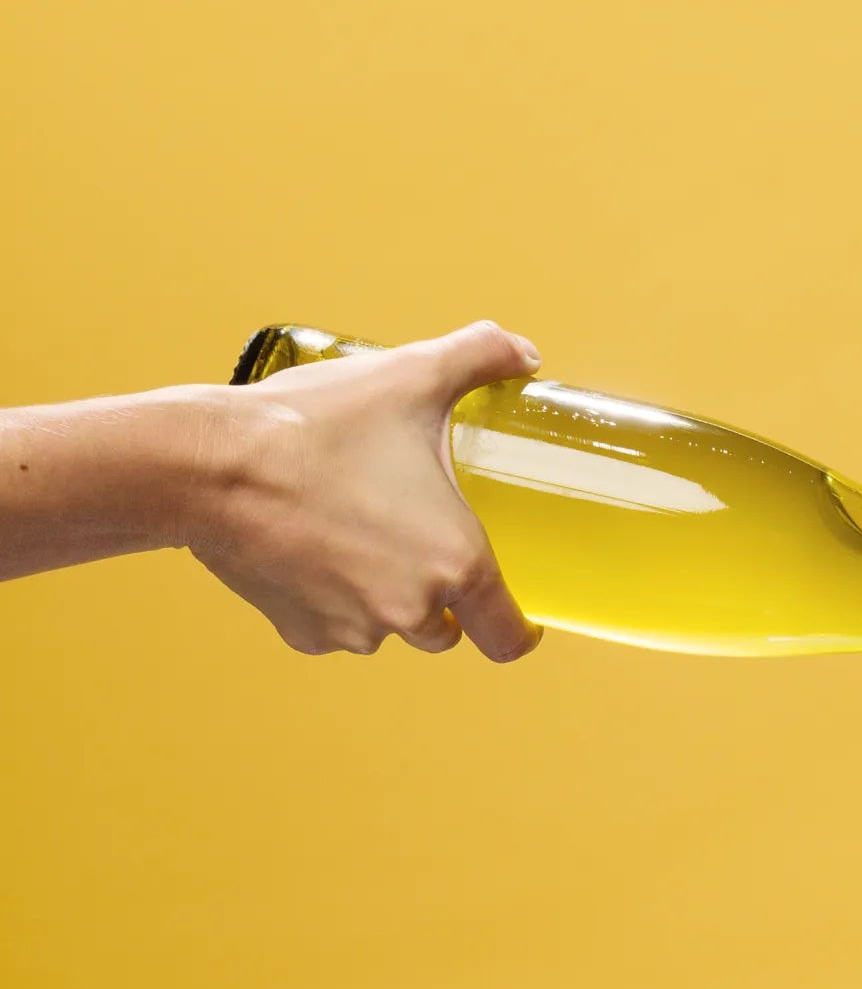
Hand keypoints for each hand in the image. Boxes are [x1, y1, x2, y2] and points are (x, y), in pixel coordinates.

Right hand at [190, 321, 542, 662]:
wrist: (209, 463)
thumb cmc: (315, 424)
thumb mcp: (411, 376)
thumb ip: (480, 357)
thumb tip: (524, 352)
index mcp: (457, 563)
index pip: (508, 637)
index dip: (517, 630)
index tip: (516, 620)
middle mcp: (413, 610)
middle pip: (445, 629)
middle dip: (439, 597)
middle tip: (415, 543)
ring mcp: (356, 628)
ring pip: (387, 628)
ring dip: (384, 598)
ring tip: (355, 533)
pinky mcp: (304, 633)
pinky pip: (333, 628)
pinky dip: (330, 600)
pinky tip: (311, 550)